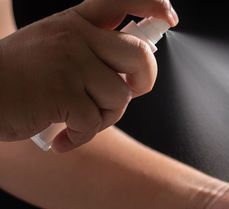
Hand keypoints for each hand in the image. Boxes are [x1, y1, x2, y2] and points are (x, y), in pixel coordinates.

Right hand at [0, 0, 178, 151]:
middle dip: (144, 81)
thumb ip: (92, 49)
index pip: (120, 1)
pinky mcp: (62, 94)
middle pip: (140, 56)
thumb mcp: (55, 48)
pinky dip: (82, 136)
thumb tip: (138, 62)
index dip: (152, 5)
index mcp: (76, 23)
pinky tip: (64, 137)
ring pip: (121, 96)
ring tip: (80, 120)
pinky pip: (95, 122)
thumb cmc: (21, 78)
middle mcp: (76, 37)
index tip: (169, 18)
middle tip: (130, 91)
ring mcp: (69, 64)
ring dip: (106, 117)